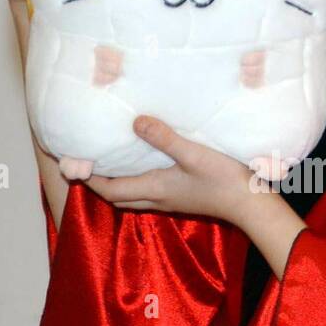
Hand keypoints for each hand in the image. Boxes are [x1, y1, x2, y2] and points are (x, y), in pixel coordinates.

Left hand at [85, 116, 255, 219]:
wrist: (250, 204)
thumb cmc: (223, 179)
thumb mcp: (192, 153)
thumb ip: (163, 138)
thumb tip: (134, 122)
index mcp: (154, 189)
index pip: (110, 190)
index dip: (89, 179)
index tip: (75, 163)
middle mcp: (156, 199)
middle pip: (117, 197)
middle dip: (99, 182)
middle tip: (89, 161)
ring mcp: (169, 201)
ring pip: (132, 196)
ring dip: (117, 182)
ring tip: (110, 160)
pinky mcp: (181, 198)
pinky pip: (148, 193)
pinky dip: (135, 180)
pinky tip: (143, 163)